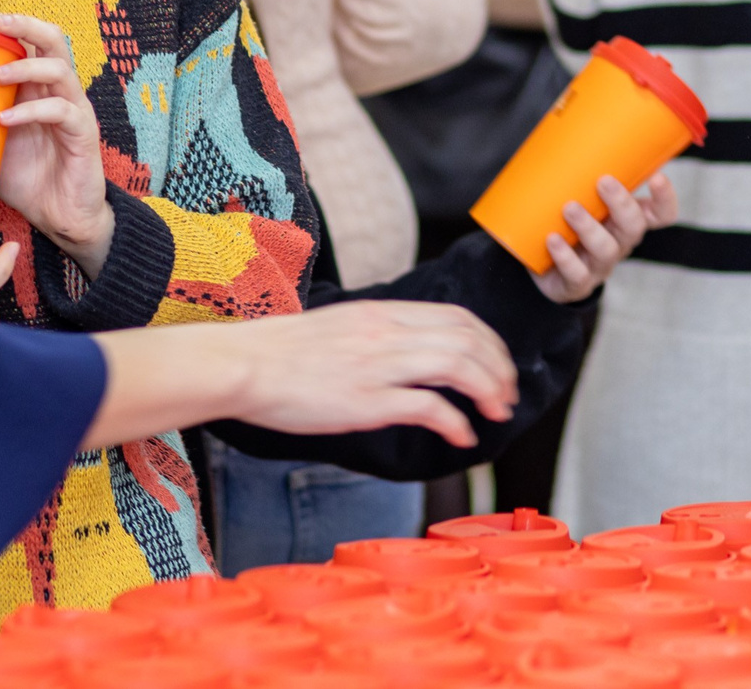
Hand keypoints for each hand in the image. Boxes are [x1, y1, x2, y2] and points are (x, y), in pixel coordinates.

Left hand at [0, 13, 114, 277]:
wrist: (59, 216)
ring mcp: (74, 109)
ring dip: (24, 66)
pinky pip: (61, 110)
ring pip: (59, 68)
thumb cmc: (27, 179)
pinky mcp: (83, 133)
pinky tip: (4, 120)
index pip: (30, 41)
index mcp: (37, 88)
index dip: (7, 24)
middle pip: (52, 40)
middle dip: (23, 25)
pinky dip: (31, 111)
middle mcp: (58, 91)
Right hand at [218, 301, 518, 448]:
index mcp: (382, 313)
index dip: (490, 343)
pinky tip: (462, 437)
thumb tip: (406, 354)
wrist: (243, 364)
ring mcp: (379, 365)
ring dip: (489, 391)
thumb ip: (376, 336)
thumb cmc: (281, 354)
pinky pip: (431, 408)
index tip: (499, 367)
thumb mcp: (340, 328)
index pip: (457, 317)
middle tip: (507, 396)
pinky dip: (457, 423)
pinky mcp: (368, 400)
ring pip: (460, 366)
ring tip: (495, 414)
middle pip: (469, 339)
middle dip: (500, 368)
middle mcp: (388, 333)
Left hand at [534, 173, 677, 302]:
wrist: (542, 266)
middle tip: (604, 181)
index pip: (660, 214)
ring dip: (589, 227)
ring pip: (606, 249)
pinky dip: (564, 256)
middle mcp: (619, 242)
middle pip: (634, 227)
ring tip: (570, 208)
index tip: (658, 176)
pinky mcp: (576, 283)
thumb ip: (575, 165)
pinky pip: (576, 273)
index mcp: (626, 219)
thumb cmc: (564, 220)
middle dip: (622, 204)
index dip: (665, 199)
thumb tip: (561, 116)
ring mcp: (600, 264)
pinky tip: (552, 239)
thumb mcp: (576, 193)